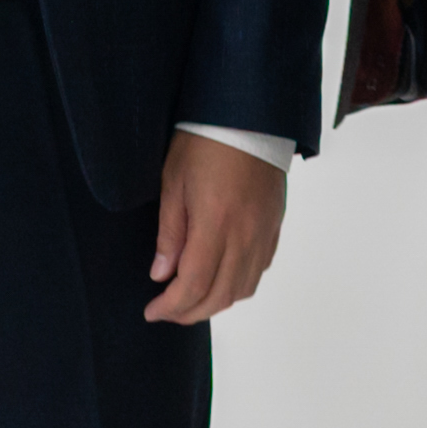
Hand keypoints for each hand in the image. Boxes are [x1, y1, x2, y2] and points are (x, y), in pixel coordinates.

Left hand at [145, 132, 286, 324]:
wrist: (250, 116)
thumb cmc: (205, 141)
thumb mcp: (173, 182)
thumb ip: (170, 233)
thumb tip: (161, 274)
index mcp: (216, 224)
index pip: (194, 285)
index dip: (171, 306)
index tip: (152, 311)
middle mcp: (245, 236)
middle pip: (220, 296)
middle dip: (190, 312)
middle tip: (167, 310)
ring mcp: (264, 233)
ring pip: (243, 289)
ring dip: (215, 302)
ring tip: (190, 298)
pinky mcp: (274, 226)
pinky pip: (259, 270)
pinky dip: (237, 284)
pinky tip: (220, 277)